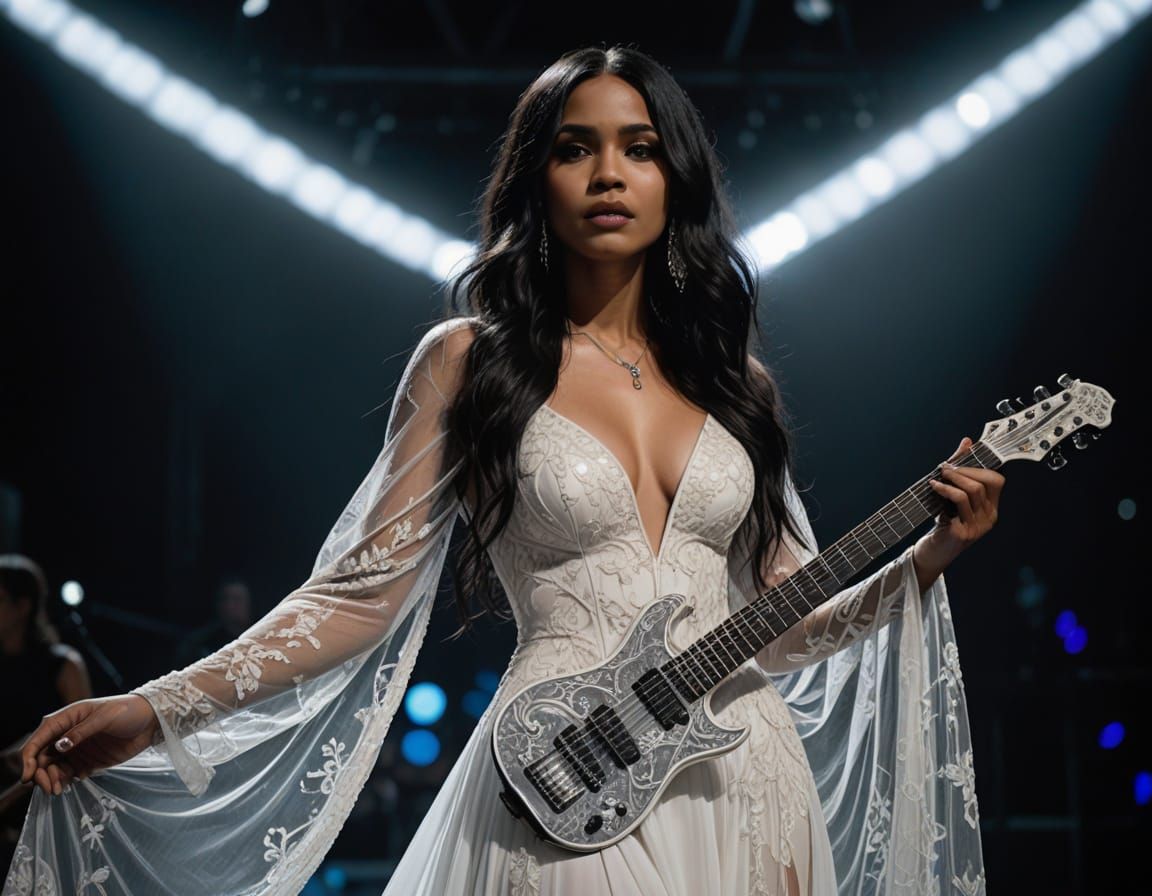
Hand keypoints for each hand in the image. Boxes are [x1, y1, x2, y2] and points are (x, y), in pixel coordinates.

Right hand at [20, 694, 160, 796]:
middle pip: (41, 756)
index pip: (39, 738)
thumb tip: (59, 746)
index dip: (29, 757)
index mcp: (67, 718)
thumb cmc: (128, 711)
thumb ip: (82, 731)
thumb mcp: (105, 717)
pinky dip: (65, 781)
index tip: (29, 776)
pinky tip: (73, 783)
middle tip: (50, 788)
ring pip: (52, 767)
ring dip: (51, 780)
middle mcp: (67, 734)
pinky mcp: (87, 761)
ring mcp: (76, 748)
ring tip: (59, 790)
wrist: (151, 721)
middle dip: (40, 773)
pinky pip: (68, 774)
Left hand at [914, 436, 1005, 586]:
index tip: (960, 458)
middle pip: (985, 483)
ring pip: (972, 491)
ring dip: (954, 478)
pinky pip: (958, 502)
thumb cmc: (944, 522)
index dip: (980, 466)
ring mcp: (978, 527)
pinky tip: (934, 486)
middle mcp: (989, 517)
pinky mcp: (964, 532)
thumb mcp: (952, 495)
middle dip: (964, 470)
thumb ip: (960, 470)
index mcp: (991, 508)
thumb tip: (967, 441)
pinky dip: (945, 489)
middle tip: (945, 467)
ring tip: (939, 475)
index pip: (996, 480)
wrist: (933, 552)